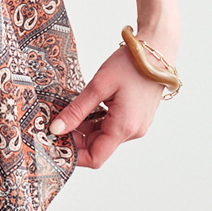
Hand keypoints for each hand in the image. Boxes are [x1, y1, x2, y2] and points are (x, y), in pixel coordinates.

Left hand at [47, 39, 172, 167]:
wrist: (156, 52)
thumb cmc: (130, 65)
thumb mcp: (98, 86)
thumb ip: (77, 110)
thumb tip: (57, 129)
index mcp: (124, 127)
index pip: (95, 158)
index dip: (74, 155)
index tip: (55, 142)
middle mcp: (132, 132)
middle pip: (98, 146)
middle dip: (75, 137)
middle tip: (55, 121)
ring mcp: (136, 125)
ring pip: (104, 135)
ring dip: (85, 127)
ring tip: (67, 111)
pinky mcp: (136, 117)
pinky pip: (112, 126)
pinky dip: (96, 120)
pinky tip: (84, 106)